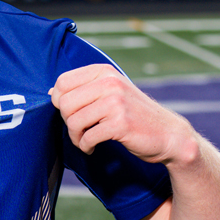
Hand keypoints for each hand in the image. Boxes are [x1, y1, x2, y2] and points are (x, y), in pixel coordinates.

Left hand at [50, 63, 197, 168]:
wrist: (168, 134)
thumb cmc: (134, 115)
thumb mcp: (111, 93)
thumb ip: (85, 90)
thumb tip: (52, 92)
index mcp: (104, 72)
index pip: (62, 82)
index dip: (60, 102)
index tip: (73, 114)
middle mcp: (110, 83)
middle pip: (64, 103)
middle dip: (67, 122)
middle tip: (80, 130)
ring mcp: (116, 102)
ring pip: (73, 121)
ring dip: (76, 137)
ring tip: (86, 140)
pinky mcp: (120, 123)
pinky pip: (87, 137)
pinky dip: (86, 146)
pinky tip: (93, 147)